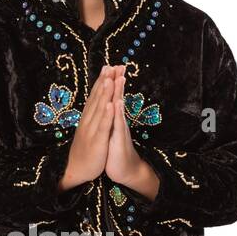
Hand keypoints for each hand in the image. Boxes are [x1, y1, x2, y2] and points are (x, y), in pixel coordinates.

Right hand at [59, 64, 124, 189]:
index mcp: (88, 118)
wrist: (74, 170)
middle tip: (111, 65)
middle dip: (105, 81)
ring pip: (100, 108)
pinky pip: (103, 126)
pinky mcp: (96, 141)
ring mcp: (91, 130)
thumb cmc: (84, 150)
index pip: (95, 96)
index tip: (109, 66)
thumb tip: (96, 105)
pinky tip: (111, 104)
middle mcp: (88, 120)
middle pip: (98, 98)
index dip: (102, 81)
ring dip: (105, 93)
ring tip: (111, 78)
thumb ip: (92, 117)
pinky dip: (107, 115)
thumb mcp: (88, 130)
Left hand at [105, 71, 159, 199]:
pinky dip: (117, 113)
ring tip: (119, 77)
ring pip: (118, 108)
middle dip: (117, 81)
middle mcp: (117, 121)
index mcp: (113, 119)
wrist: (126, 170)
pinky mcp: (119, 139)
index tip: (111, 67)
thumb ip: (112, 119)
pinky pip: (118, 124)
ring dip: (118, 93)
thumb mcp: (112, 133)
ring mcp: (119, 129)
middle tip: (119, 65)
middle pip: (117, 98)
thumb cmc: (116, 152)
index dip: (111, 83)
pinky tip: (117, 103)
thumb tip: (110, 106)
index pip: (112, 97)